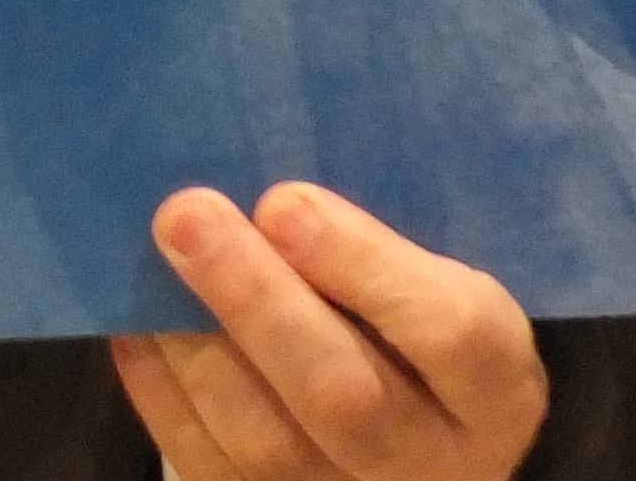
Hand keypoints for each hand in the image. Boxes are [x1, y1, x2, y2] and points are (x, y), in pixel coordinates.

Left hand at [112, 182, 547, 480]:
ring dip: (196, 343)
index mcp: (493, 393)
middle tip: (188, 213)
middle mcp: (432, 465)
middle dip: (256, 297)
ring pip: (266, 443)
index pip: (452, 334)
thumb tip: (269, 184)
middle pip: (345, 395)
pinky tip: (142, 324)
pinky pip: (209, 467)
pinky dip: (165, 392)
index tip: (285, 200)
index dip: (365, 266)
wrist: (401, 453)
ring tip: (160, 259)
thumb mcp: (441, 293)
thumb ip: (382, 252)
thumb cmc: (414, 341)